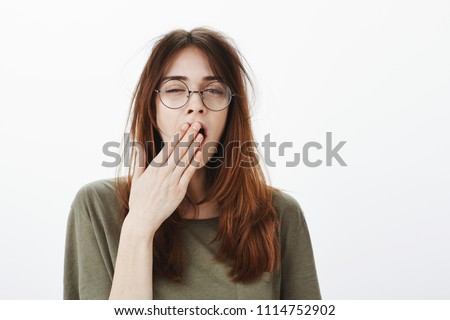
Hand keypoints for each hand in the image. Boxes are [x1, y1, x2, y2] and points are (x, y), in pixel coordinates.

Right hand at [124, 122, 203, 236]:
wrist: (142, 220)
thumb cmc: (138, 200)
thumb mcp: (135, 179)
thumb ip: (139, 162)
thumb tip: (137, 146)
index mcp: (153, 168)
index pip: (167, 147)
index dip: (177, 135)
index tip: (184, 125)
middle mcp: (162, 172)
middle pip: (178, 150)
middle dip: (188, 136)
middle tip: (196, 125)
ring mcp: (171, 181)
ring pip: (184, 160)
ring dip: (193, 147)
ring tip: (201, 136)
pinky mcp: (178, 191)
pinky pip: (188, 174)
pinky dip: (194, 163)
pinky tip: (200, 154)